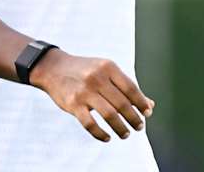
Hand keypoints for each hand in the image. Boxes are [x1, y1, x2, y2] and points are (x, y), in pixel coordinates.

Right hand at [29, 49, 154, 142]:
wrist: (54, 68)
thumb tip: (150, 106)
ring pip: (110, 115)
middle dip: (134, 118)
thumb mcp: (106, 71)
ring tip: (126, 134)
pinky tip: (107, 137)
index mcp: (108, 67)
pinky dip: (100, 134)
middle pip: (122, 104)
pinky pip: (90, 124)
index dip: (141, 103)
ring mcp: (84, 91)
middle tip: (139, 127)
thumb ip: (126, 87)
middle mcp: (97, 78)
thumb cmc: (86, 71)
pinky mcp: (73, 104)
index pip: (131, 88)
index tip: (147, 113)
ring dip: (121, 128)